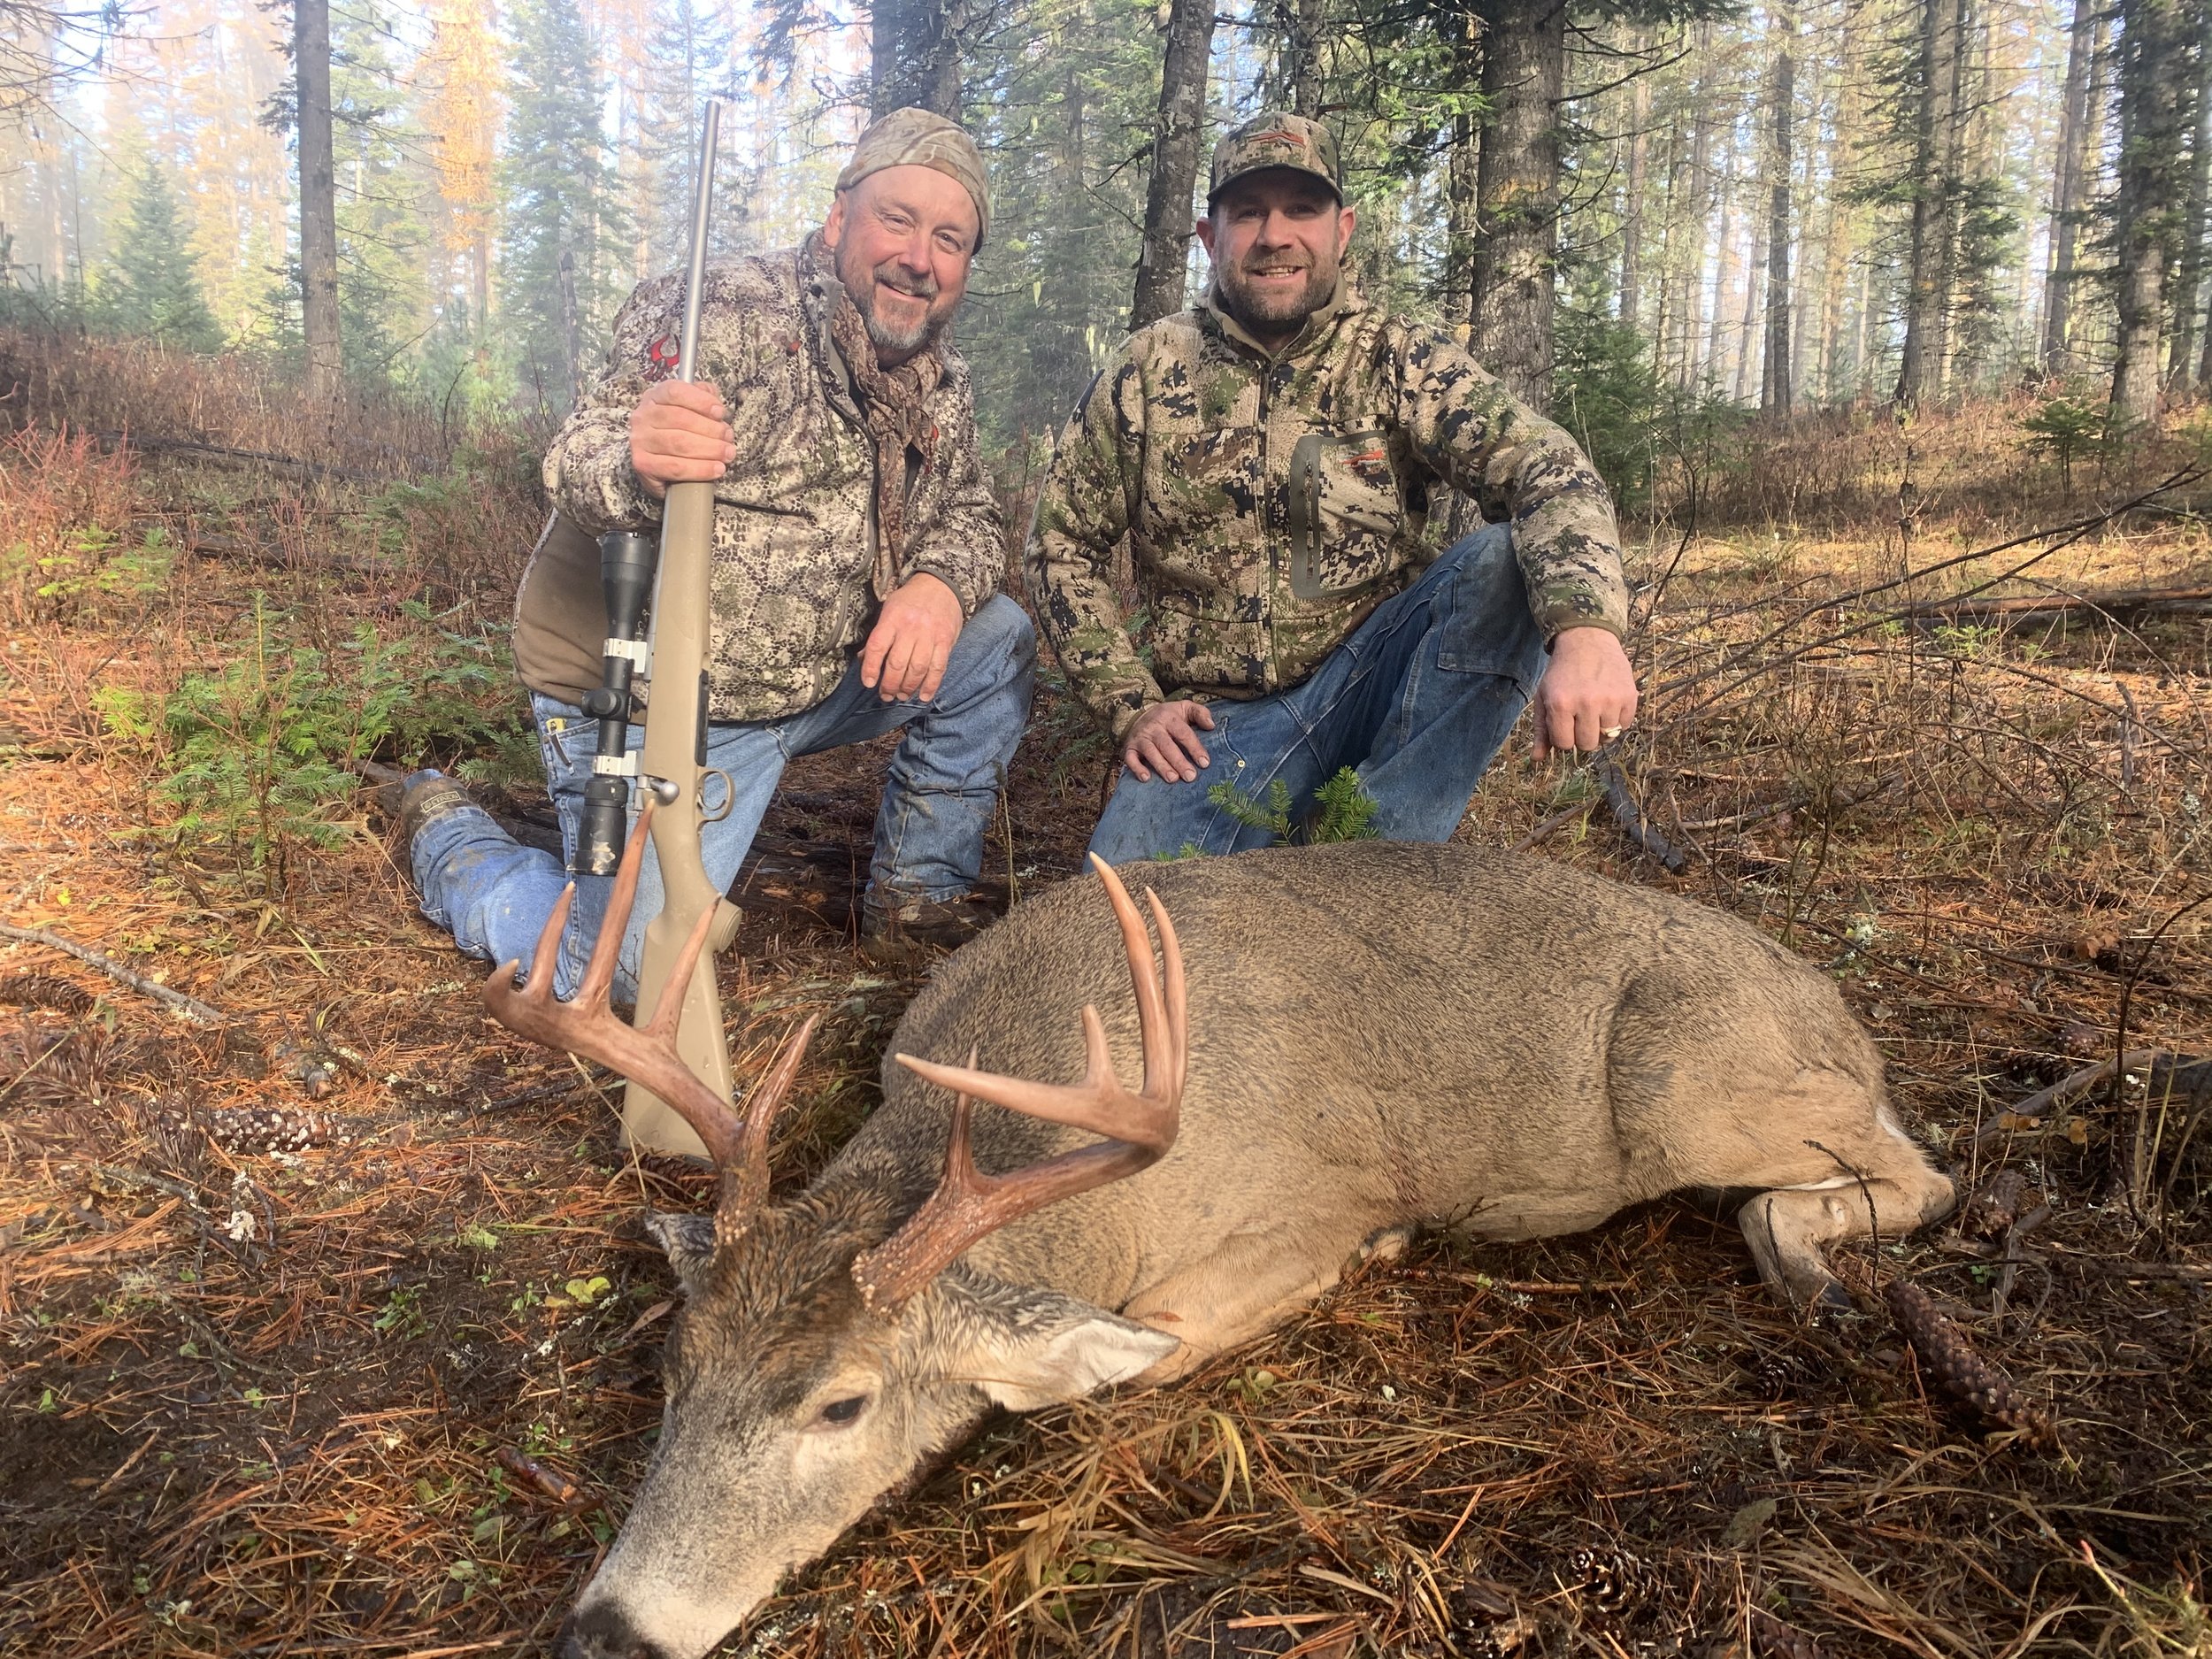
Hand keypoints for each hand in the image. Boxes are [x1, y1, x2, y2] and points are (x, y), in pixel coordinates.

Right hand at [629, 381, 735, 497]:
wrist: (655, 464)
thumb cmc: (677, 433)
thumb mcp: (689, 409)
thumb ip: (702, 397)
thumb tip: (715, 399)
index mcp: (655, 397)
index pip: (675, 391)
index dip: (700, 401)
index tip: (720, 412)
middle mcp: (643, 416)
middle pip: (680, 419)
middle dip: (711, 429)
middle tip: (728, 438)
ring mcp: (640, 440)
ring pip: (679, 443)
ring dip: (710, 450)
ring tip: (727, 454)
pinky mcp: (643, 464)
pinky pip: (676, 467)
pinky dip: (700, 470)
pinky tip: (716, 469)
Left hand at [861, 572, 963, 701]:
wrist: (941, 585)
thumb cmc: (911, 600)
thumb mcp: (889, 609)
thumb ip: (878, 635)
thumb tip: (864, 659)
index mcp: (892, 619)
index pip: (877, 647)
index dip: (871, 668)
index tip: (868, 683)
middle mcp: (910, 628)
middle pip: (897, 664)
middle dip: (890, 685)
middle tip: (886, 695)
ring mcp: (930, 635)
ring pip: (917, 669)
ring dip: (908, 688)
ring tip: (902, 696)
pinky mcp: (946, 642)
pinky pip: (938, 668)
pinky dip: (931, 685)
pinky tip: (924, 696)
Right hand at [1121, 699, 1215, 783]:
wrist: (1139, 715)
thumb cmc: (1168, 716)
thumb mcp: (1185, 708)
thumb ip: (1200, 713)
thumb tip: (1211, 725)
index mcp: (1169, 718)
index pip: (1183, 733)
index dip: (1194, 748)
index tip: (1204, 763)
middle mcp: (1153, 727)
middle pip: (1166, 745)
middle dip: (1178, 761)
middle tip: (1190, 776)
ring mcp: (1140, 738)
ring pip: (1150, 752)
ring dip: (1161, 766)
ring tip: (1173, 779)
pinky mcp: (1129, 748)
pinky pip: (1130, 758)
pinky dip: (1137, 768)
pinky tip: (1146, 778)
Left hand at [1531, 627, 1637, 760]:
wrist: (1588, 640)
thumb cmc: (1562, 672)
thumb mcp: (1544, 697)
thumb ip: (1541, 730)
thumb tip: (1537, 759)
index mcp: (1561, 704)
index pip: (1564, 745)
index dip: (1564, 738)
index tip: (1565, 724)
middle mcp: (1586, 703)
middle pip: (1587, 745)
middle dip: (1582, 736)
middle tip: (1581, 718)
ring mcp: (1610, 700)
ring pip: (1607, 738)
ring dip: (1601, 728)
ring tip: (1595, 709)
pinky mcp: (1629, 696)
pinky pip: (1625, 725)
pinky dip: (1617, 720)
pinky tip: (1609, 703)